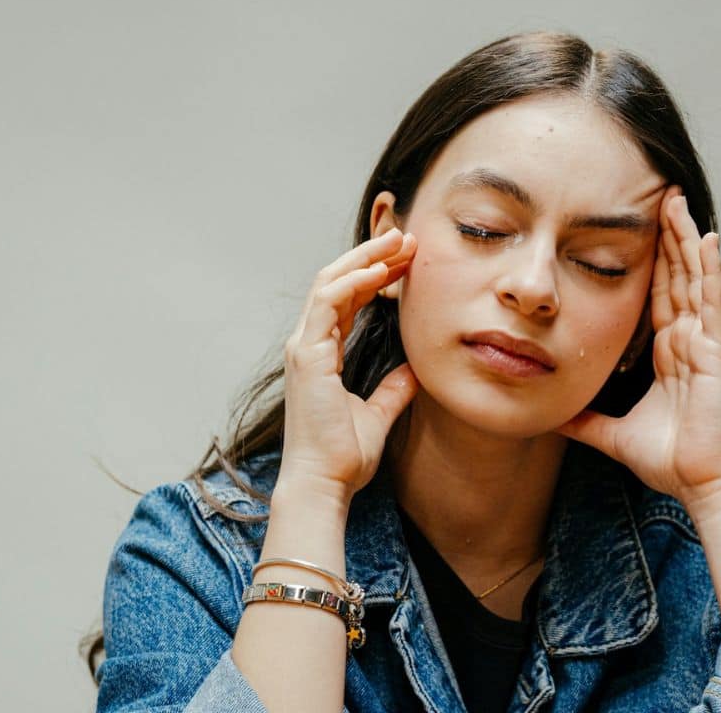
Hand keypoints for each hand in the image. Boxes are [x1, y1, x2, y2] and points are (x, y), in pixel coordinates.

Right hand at [279, 227, 418, 497]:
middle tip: (405, 236)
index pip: (347, 300)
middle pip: (337, 282)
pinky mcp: (308, 356)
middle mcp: (309, 345)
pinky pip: (328, 304)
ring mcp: (305, 348)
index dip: (375, 275)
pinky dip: (353, 282)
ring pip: (330, 283)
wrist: (325, 483)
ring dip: (365, 259)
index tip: (407, 260)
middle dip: (371, 256)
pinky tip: (380, 271)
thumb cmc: (344, 456)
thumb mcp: (378, 414)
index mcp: (322, 355)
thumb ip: (394, 388)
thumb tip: (415, 370)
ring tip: (397, 242)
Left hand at [555, 186, 720, 506]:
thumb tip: (550, 416)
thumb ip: (584, 421)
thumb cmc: (668, 459)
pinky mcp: (715, 350)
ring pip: (693, 277)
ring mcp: (704, 341)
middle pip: (675, 274)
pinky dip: (710, 268)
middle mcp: (687, 339)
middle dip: (668, 234)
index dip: (651, 258)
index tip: (640, 225)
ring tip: (676, 200)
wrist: (698, 482)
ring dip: (685, 237)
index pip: (656, 293)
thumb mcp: (611, 433)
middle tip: (659, 192)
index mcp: (667, 351)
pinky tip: (708, 238)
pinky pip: (712, 301)